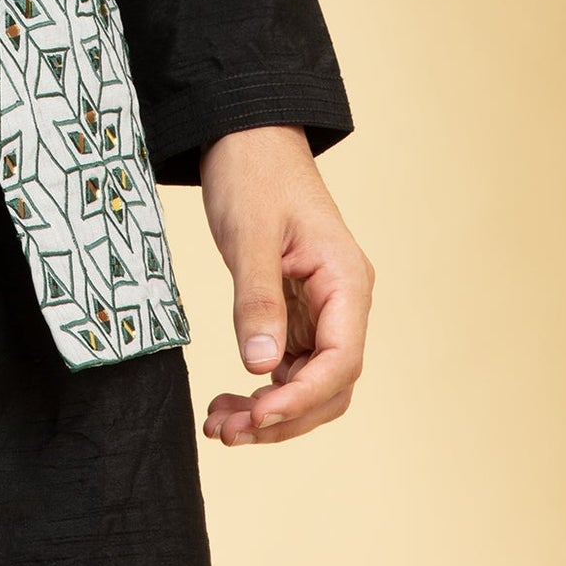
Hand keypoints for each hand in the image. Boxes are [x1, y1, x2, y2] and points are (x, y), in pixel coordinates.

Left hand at [197, 126, 372, 446]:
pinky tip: (226, 402)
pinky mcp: (296, 310)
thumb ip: (257, 300)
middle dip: (282, 418)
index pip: (341, 363)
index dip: (301, 399)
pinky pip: (288, 365)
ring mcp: (321, 309)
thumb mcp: (249, 234)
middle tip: (226, 433)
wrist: (243, 132)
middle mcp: (343, 302)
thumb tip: (262, 368)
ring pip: (308, 383)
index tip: (255, 418)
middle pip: (329, 386)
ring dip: (269, 413)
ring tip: (219, 426)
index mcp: (347, 282)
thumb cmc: (252, 171)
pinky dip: (260, 390)